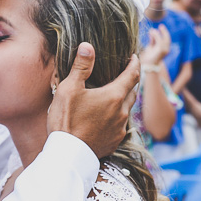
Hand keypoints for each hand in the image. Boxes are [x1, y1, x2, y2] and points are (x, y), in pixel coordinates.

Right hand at [47, 42, 139, 158]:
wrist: (67, 154)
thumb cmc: (66, 119)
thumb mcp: (70, 88)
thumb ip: (81, 66)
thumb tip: (88, 46)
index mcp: (114, 96)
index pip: (132, 75)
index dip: (134, 64)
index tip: (134, 57)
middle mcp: (122, 112)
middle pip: (132, 92)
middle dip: (130, 81)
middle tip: (125, 74)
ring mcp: (120, 129)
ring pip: (127, 110)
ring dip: (123, 101)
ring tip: (114, 96)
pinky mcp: (114, 142)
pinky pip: (120, 126)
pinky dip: (117, 118)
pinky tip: (106, 118)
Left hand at [142, 25, 170, 66]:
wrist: (147, 65)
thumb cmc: (148, 57)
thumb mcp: (151, 46)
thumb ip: (152, 40)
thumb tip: (152, 31)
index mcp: (165, 49)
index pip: (166, 39)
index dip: (164, 33)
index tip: (160, 27)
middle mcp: (167, 50)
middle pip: (167, 38)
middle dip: (164, 31)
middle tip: (160, 26)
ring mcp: (165, 51)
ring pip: (164, 39)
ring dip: (158, 33)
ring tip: (152, 30)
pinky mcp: (161, 51)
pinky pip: (160, 41)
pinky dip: (156, 36)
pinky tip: (152, 33)